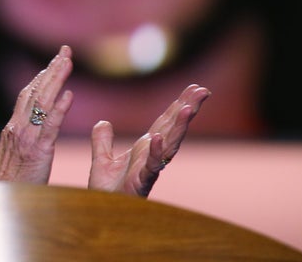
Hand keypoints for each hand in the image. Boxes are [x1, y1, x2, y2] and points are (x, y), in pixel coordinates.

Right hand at [0, 45, 73, 182]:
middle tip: (65, 51)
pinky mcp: (38, 150)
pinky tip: (69, 95)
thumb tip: (37, 125)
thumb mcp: (17, 154)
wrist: (0, 201)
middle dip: (51, 69)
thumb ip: (26, 137)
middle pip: (35, 91)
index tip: (54, 61)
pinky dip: (59, 108)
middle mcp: (18, 127)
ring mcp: (27, 137)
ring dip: (56, 79)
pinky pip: (49, 125)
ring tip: (67, 62)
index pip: (28, 94)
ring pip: (42, 101)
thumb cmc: (12, 183)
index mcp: (14, 128)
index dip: (42, 76)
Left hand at [87, 84, 209, 195]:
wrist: (100, 213)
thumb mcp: (102, 159)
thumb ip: (102, 140)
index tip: (194, 88)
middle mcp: (152, 156)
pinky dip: (155, 151)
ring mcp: (149, 168)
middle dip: (187, 109)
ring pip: (168, 144)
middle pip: (173, 128)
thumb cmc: (106, 191)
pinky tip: (158, 137)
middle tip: (202, 91)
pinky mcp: (140, 181)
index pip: (165, 122)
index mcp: (145, 148)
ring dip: (178, 126)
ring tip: (187, 108)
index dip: (178, 105)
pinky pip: (150, 165)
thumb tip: (103, 122)